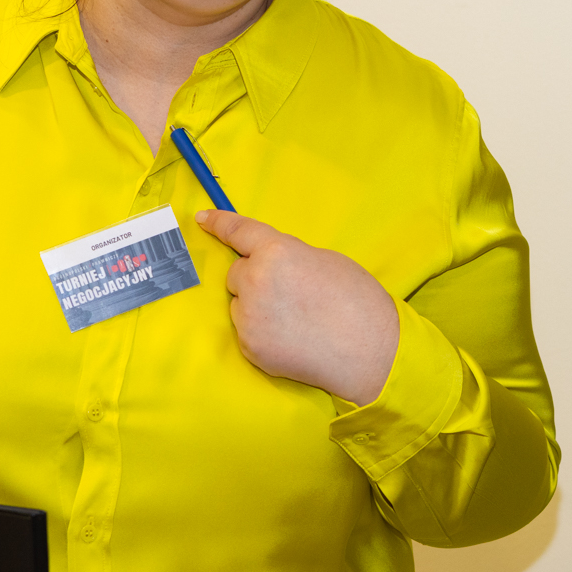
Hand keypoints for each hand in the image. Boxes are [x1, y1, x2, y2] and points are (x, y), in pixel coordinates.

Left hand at [197, 210, 398, 402]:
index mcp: (276, 251)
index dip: (218, 223)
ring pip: (239, 305)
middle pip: (235, 274)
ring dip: (256, 307)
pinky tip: (292, 339)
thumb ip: (290, 257)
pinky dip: (263, 333)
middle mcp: (254, 280)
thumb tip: (272, 264)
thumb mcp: (325, 260)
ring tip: (295, 321)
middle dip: (253, 279)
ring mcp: (248, 317)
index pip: (238, 231)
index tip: (202, 219)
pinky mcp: (250, 347)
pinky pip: (247, 332)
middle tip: (289, 293)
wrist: (370, 351)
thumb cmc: (358, 301)